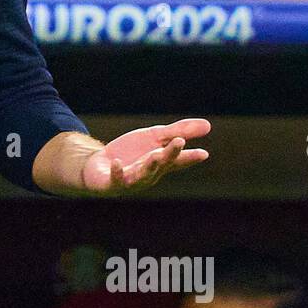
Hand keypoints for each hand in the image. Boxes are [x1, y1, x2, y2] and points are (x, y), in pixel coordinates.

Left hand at [82, 118, 210, 192]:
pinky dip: (118, 172)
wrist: (99, 166)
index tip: (203, 154)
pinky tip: (118, 162)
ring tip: (154, 155)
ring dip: (149, 166)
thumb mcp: (154, 137)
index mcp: (161, 163)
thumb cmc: (131, 153)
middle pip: (162, 163)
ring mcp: (131, 180)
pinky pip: (116, 179)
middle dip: (170, 154)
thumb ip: (179, 131)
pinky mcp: (112, 183)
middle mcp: (149, 174)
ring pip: (143, 174)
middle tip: (179, 142)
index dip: (189, 157)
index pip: (178, 160)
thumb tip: (208, 125)